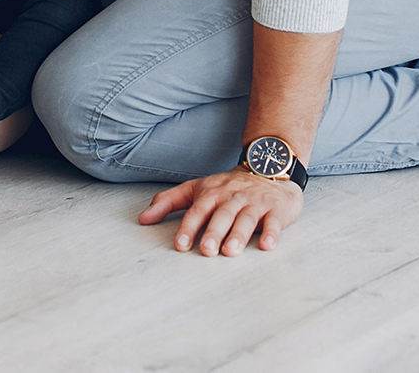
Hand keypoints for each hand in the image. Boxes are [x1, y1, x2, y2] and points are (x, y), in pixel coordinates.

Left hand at [139, 167, 303, 256]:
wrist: (267, 166)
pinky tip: (266, 245)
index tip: (180, 245)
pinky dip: (271, 233)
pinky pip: (274, 222)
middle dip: (213, 232)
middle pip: (221, 215)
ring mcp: (255, 203)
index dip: (188, 227)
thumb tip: (142, 219)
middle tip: (206, 250)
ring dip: (238, 235)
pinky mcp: (276, 209)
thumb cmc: (227, 186)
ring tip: (230, 251)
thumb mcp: (196, 188)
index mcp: (211, 193)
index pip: (197, 210)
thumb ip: (168, 202)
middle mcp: (232, 197)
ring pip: (246, 219)